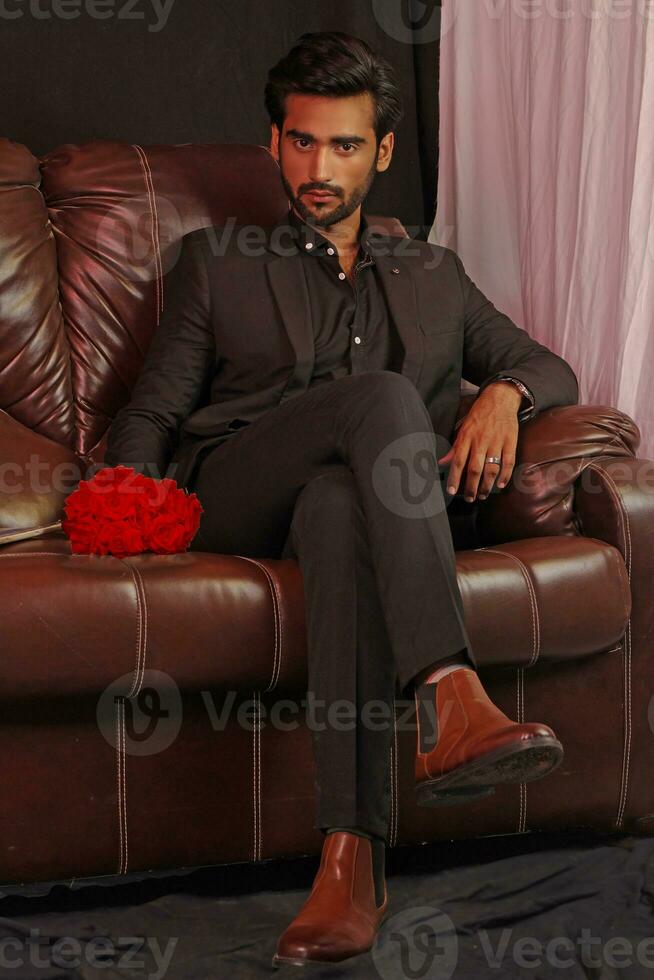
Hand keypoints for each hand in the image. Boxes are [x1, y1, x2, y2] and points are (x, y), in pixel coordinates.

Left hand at [437, 382, 521, 500]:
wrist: (500, 398)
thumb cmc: (479, 415)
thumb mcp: (463, 428)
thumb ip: (455, 448)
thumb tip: (442, 462)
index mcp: (466, 437)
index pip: (458, 461)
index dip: (454, 478)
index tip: (451, 491)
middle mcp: (481, 441)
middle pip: (475, 469)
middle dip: (471, 487)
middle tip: (469, 498)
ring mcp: (497, 442)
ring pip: (491, 469)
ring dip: (487, 485)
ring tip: (483, 495)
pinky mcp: (511, 441)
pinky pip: (508, 462)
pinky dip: (505, 475)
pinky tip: (500, 485)